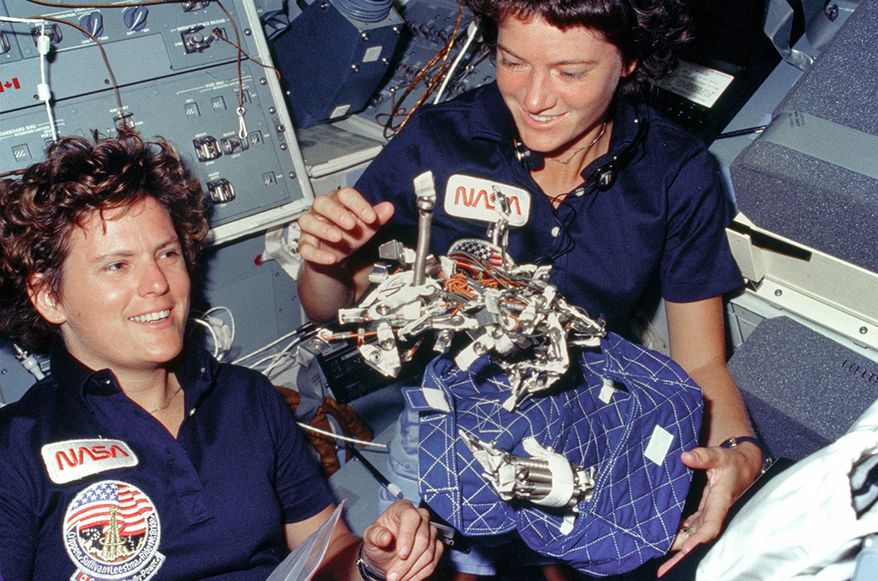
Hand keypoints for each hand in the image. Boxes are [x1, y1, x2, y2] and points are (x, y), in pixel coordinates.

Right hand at [298, 187, 394, 266]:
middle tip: (351, 224)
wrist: (337, 257)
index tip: (371, 217)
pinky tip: (330, 258)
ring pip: (307, 222)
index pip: (345, 195)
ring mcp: (311, 228)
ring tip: (338, 238)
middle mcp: (321, 212)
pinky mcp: (305, 245)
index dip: (358, 204)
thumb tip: (389, 208)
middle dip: (336, 213)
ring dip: (323, 229)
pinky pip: (305, 247)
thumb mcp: (366, 227)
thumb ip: (377, 217)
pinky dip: (317, 254)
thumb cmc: (349, 235)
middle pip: (322, 203)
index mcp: (337, 202)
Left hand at [361, 499, 442, 580]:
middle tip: (393, 576)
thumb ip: (375, 535)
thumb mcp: (370, 537)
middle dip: (407, 562)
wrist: (384, 555)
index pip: (411, 517)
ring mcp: (431, 531)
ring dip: (412, 570)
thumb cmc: (377, 541)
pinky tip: (407, 579)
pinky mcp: (436, 546)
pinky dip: (420, 574)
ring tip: (397, 579)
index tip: (401, 554)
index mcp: (402, 508)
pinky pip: (434, 562)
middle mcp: (420, 516)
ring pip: (429, 552)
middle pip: (423, 538)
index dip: (408, 535)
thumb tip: (386, 537)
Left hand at [657, 443, 762, 576]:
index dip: (699, 539)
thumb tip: (686, 457)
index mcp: (720, 502)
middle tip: (665, 570)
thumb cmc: (732, 462)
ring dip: (678, 548)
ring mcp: (708, 514)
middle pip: (699, 538)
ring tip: (662, 565)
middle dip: (683, 555)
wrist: (743, 465)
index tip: (686, 550)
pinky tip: (665, 540)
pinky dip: (679, 535)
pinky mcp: (703, 512)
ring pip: (693, 536)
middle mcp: (714, 513)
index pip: (710, 525)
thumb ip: (704, 456)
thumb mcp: (720, 456)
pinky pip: (690, 528)